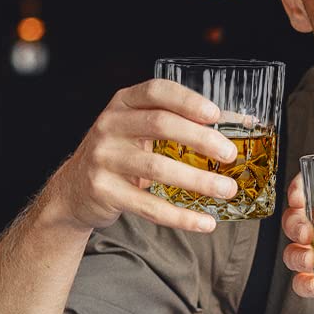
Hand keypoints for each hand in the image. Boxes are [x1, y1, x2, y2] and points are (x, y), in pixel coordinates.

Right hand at [40, 79, 239, 235]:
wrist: (72, 190)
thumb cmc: (120, 154)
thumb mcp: (139, 130)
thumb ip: (181, 123)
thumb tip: (241, 123)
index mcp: (122, 103)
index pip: (156, 91)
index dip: (188, 100)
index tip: (216, 114)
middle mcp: (109, 126)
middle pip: (160, 124)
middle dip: (200, 139)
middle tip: (230, 154)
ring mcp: (103, 158)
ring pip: (157, 168)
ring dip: (197, 180)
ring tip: (227, 190)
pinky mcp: (103, 191)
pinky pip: (148, 205)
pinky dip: (180, 216)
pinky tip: (205, 222)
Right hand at [279, 174, 313, 313]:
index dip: (299, 189)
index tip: (300, 194)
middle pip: (296, 222)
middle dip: (294, 222)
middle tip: (307, 230)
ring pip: (294, 253)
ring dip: (295, 253)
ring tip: (309, 258)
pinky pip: (305, 285)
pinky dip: (303, 284)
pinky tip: (312, 282)